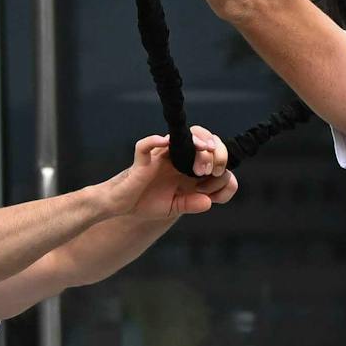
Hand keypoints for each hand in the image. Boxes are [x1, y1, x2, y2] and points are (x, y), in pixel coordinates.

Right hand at [123, 128, 237, 215]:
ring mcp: (160, 157)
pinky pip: (146, 145)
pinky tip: (166, 141)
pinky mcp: (142, 161)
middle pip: (201, 142)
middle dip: (215, 153)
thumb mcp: (174, 207)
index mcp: (188, 168)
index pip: (211, 157)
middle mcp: (177, 159)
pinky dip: (154, 140)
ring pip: (180, 138)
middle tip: (214, 170)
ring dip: (196, 142)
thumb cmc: (147, 201)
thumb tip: (208, 202)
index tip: (221, 182)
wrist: (123, 206)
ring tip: (205, 150)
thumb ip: (191, 204)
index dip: (222, 168)